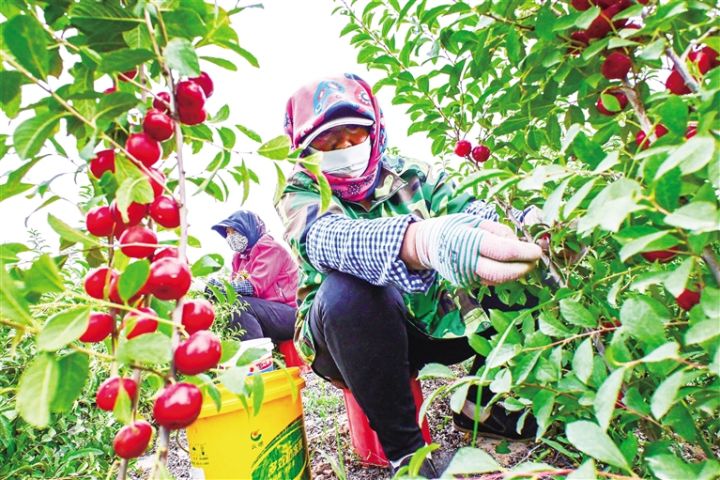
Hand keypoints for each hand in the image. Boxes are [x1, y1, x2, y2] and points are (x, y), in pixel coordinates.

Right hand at [403, 214, 541, 286]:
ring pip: (499, 280)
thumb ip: (498, 231)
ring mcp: (466, 276)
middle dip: (523, 268)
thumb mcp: (475, 221)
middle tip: (534, 260)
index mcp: (469, 241)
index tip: (537, 250)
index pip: (504, 251)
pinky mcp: (467, 283)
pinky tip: (508, 265)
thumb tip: (520, 244)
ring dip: (516, 272)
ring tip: (524, 260)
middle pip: (503, 273)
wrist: (427, 245)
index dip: (525, 252)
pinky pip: (491, 281)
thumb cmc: (454, 228)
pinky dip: (504, 274)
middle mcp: (467, 262)